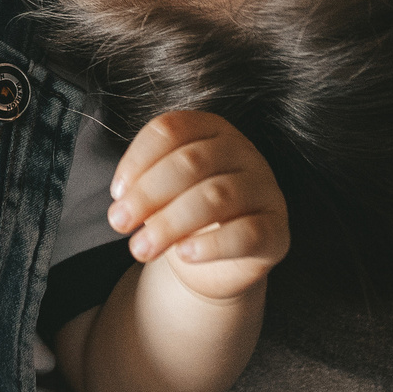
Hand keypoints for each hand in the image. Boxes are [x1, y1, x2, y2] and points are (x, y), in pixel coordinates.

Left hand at [106, 110, 289, 302]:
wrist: (216, 262)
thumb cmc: (184, 213)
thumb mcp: (162, 192)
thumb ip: (144, 186)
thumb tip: (123, 202)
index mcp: (211, 129)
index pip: (171, 129)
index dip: (138, 160)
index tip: (116, 193)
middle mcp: (243, 151)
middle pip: (191, 162)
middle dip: (148, 194)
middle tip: (120, 222)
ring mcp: (265, 189)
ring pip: (216, 197)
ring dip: (170, 223)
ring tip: (142, 247)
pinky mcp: (277, 231)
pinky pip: (247, 234)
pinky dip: (211, 245)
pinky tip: (184, 254)